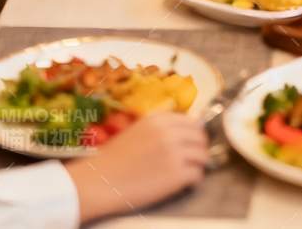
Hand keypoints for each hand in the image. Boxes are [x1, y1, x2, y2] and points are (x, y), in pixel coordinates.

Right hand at [67, 112, 208, 222]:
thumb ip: (158, 129)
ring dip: (198, 164)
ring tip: (189, 171)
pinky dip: (194, 180)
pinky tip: (185, 183)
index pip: (192, 121)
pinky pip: (197, 175)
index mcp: (158, 120)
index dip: (194, 133)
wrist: (98, 182)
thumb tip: (181, 133)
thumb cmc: (111, 160)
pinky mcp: (176, 175)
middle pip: (201, 137)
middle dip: (199, 148)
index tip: (192, 142)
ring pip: (203, 155)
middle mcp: (169, 133)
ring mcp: (174, 153)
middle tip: (193, 158)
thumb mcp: (135, 131)